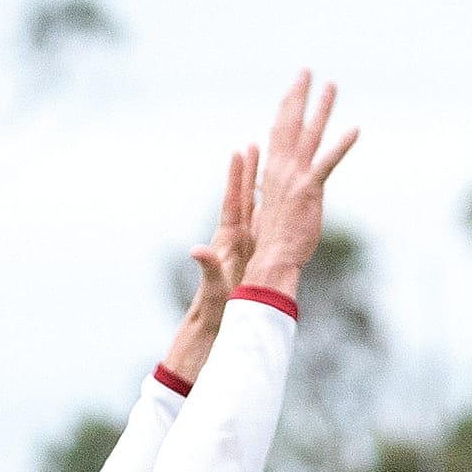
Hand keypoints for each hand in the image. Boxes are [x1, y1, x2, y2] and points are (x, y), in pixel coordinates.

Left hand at [163, 143, 259, 383]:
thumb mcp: (213, 285)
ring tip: (265, 167)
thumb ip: (207, 266)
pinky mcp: (249, 259)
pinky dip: (267, 213)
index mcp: (227, 241)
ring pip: (253, 212)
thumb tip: (197, 251)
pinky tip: (274, 202)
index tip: (240, 152)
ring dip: (258, 189)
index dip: (237, 179)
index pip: (234, 203)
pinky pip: (260, 230)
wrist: (212, 325)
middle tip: (253, 145)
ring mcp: (242, 248)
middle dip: (248, 173)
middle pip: (243, 200)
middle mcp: (234, 239)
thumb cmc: (214, 308)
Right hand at [243, 69, 357, 294]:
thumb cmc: (271, 242)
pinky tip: (355, 129)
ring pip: (310, 134)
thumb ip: (275, 193)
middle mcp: (281, 168)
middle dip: (298, 95)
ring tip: (332, 85)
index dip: (285, 108)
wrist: (271, 259)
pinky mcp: (310, 190)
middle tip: (306, 71)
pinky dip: (341, 145)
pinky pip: (328, 162)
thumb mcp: (270, 211)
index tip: (291, 90)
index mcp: (270, 172)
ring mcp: (295, 177)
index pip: (277, 132)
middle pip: (289, 123)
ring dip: (321, 108)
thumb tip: (275, 189)